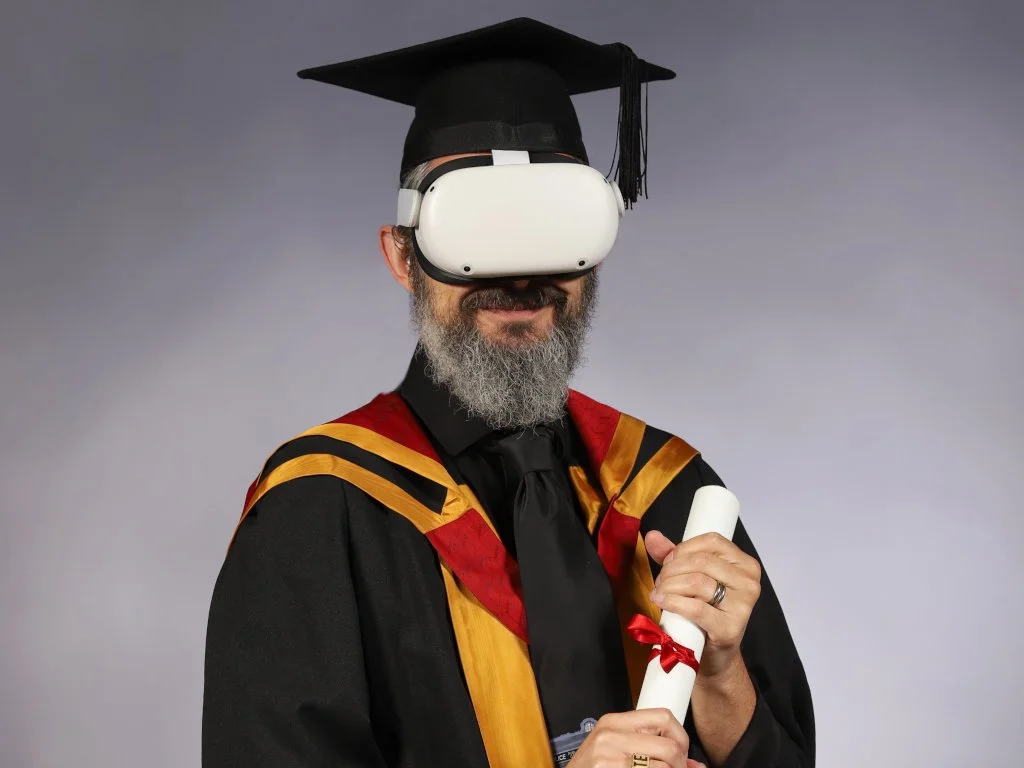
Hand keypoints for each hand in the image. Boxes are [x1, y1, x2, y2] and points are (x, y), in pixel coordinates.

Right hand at [566, 708, 704, 767]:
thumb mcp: (614, 750)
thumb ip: (650, 749)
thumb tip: (697, 766)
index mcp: (613, 722)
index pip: (664, 716)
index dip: (681, 738)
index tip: (681, 756)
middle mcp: (610, 735)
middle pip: (669, 746)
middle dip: (680, 765)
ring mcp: (608, 757)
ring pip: (665, 767)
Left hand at [645, 530, 761, 678]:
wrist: (714, 656)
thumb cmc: (705, 613)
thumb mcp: (691, 578)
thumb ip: (673, 556)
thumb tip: (652, 536)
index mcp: (746, 565)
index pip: (713, 541)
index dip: (684, 548)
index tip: (668, 561)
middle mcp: (750, 582)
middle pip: (701, 561)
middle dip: (672, 569)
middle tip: (660, 582)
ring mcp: (743, 606)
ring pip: (697, 582)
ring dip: (669, 586)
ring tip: (659, 593)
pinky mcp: (731, 628)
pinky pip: (696, 608)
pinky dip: (673, 602)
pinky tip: (661, 601)